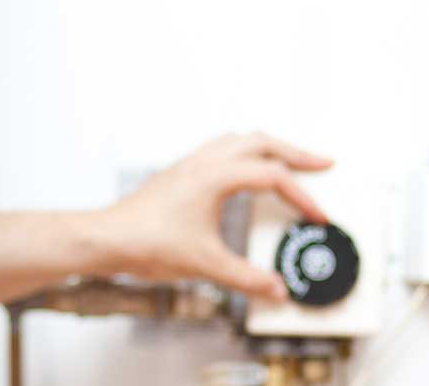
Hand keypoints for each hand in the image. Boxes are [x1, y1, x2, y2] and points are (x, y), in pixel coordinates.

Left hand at [95, 133, 332, 301]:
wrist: (105, 238)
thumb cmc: (145, 244)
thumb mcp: (205, 265)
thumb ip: (246, 278)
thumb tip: (276, 289)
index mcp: (214, 176)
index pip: (272, 177)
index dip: (302, 197)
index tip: (318, 217)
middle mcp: (203, 162)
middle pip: (261, 142)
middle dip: (296, 152)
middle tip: (323, 164)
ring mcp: (189, 164)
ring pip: (239, 140)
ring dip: (269, 148)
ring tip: (290, 162)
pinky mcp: (180, 173)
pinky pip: (221, 149)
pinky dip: (245, 154)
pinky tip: (247, 174)